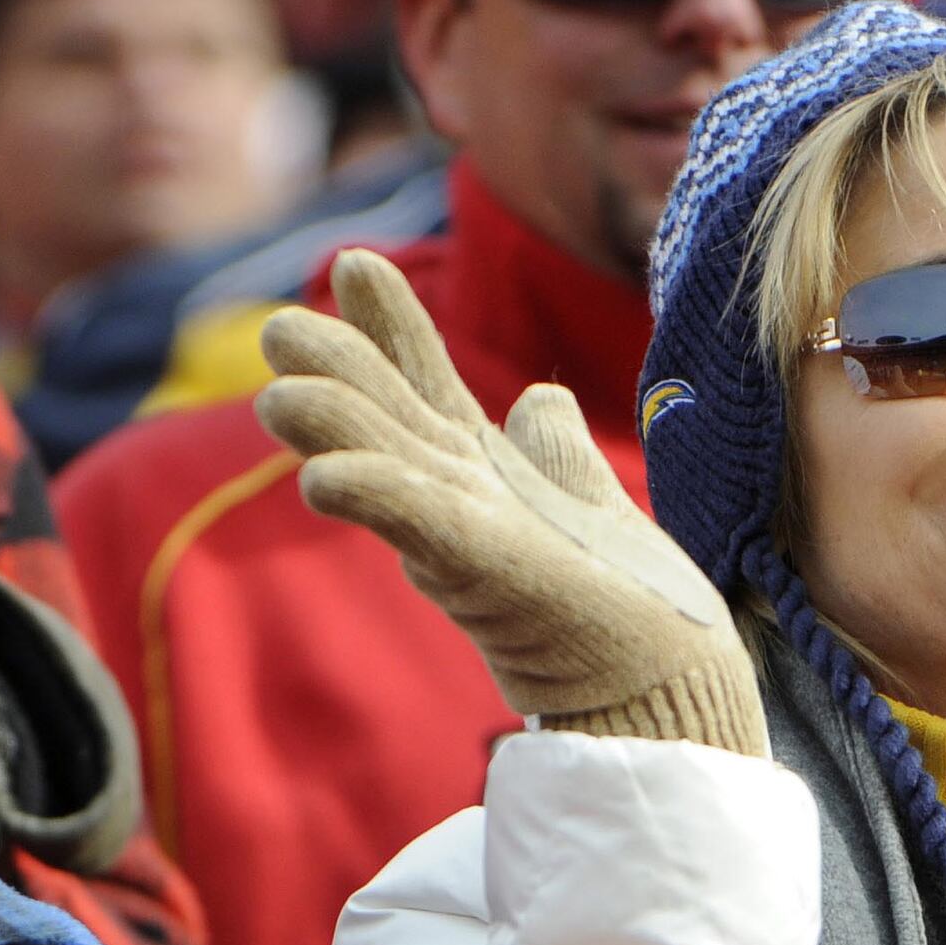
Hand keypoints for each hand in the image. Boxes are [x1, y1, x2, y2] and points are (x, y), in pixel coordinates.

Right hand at [257, 247, 765, 754]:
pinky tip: (324, 479)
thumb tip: (540, 400)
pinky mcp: (486, 573)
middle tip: (278, 329)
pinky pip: (421, 527)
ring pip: (380, 468)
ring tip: (277, 396)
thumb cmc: (622, 603)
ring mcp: (464, 539)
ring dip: (329, 433)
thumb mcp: (582, 496)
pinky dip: (375, 498)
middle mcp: (456, 500)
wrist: (668, 681)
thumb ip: (552, 447)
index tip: (356, 263)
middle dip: (332, 373)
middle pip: (381, 420)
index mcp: (478, 473)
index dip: (390, 325)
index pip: (422, 383)